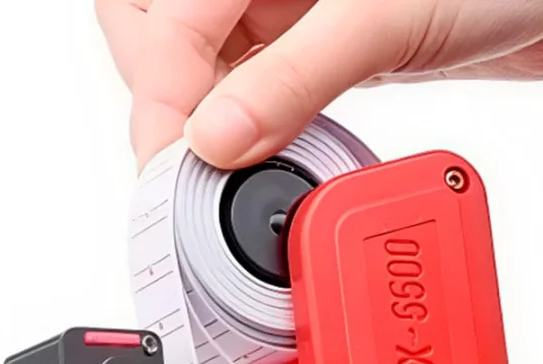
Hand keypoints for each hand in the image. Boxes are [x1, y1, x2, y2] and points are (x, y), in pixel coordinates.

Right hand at [96, 0, 542, 170]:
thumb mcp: (385, 20)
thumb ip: (290, 81)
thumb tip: (214, 144)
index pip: (164, 14)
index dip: (160, 94)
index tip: (173, 164)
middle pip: (157, 26)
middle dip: (164, 96)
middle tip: (186, 166)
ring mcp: (289, 2)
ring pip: (200, 59)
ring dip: (201, 117)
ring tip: (227, 168)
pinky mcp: (318, 41)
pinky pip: (252, 81)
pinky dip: (246, 124)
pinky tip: (263, 150)